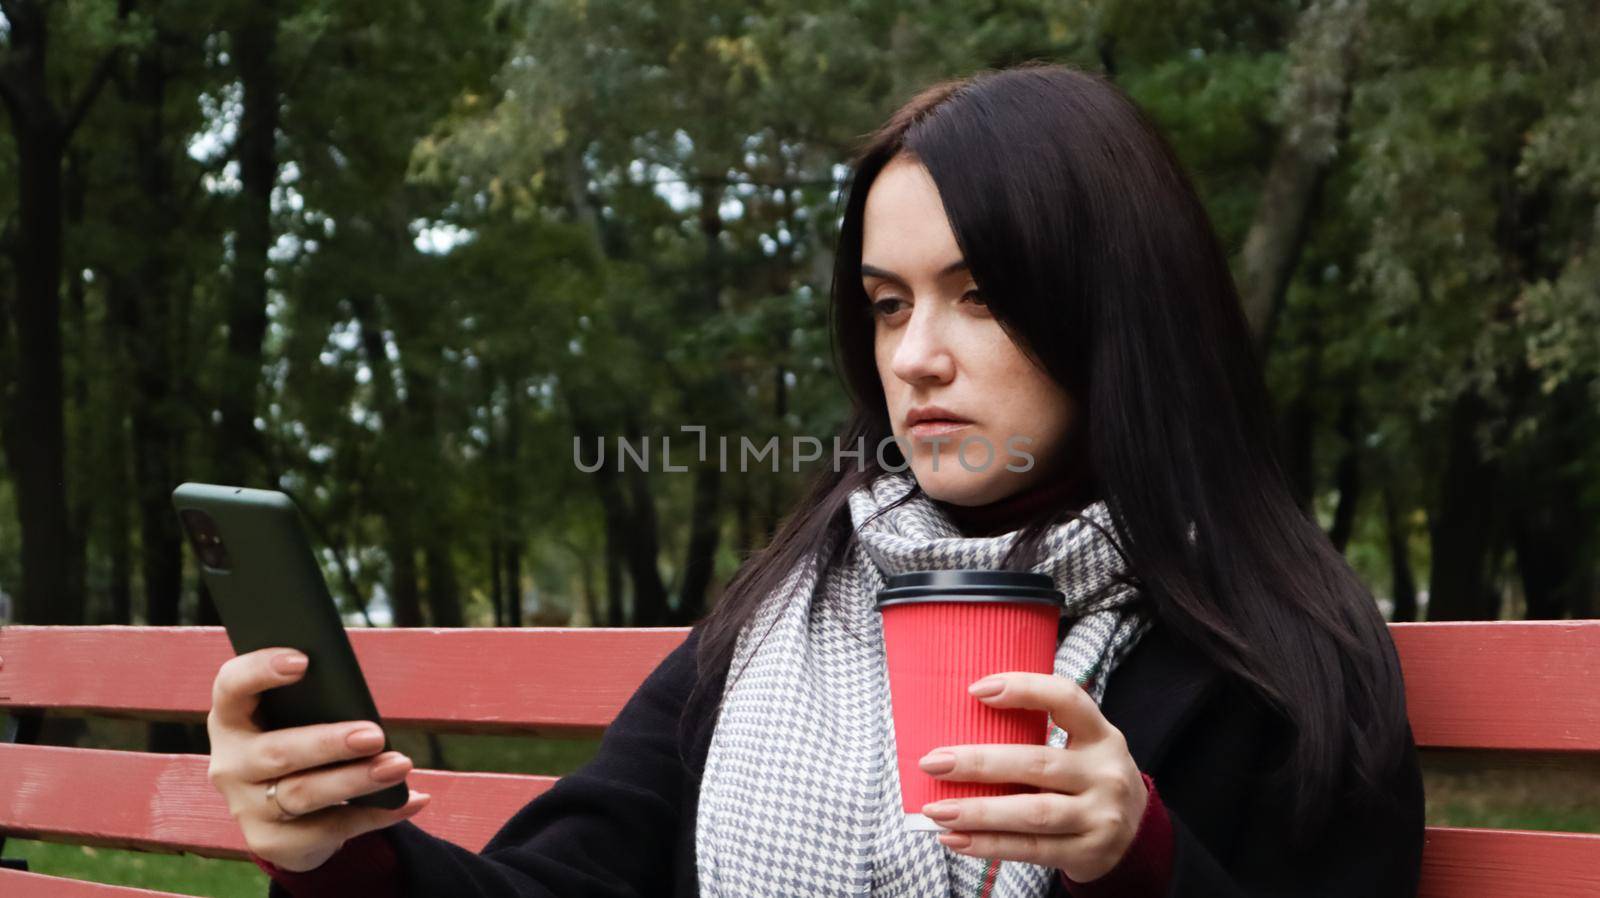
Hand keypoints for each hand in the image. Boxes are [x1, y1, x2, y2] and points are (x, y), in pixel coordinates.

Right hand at [206, 648, 430, 871]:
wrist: (282, 816)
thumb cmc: (299, 743)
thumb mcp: (297, 720)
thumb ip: (316, 702)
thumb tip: (361, 699)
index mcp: (233, 718)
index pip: (231, 687)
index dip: (260, 670)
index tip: (303, 660)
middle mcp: (231, 764)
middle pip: (277, 752)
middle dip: (329, 743)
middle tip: (375, 735)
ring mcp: (247, 807)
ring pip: (303, 794)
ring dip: (357, 780)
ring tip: (399, 765)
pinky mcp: (270, 841)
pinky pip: (329, 829)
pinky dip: (376, 814)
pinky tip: (411, 800)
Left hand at [916, 672, 1146, 882]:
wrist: (1137, 838)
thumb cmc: (1089, 780)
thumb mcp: (1083, 748)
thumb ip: (1039, 736)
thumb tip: (956, 730)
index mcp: (1101, 735)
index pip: (1066, 698)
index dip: (1023, 688)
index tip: (974, 690)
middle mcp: (1104, 773)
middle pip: (1036, 763)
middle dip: (979, 762)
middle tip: (933, 762)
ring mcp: (1099, 816)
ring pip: (1031, 812)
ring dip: (977, 811)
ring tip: (935, 810)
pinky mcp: (1088, 852)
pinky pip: (1031, 849)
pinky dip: (988, 845)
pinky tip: (954, 838)